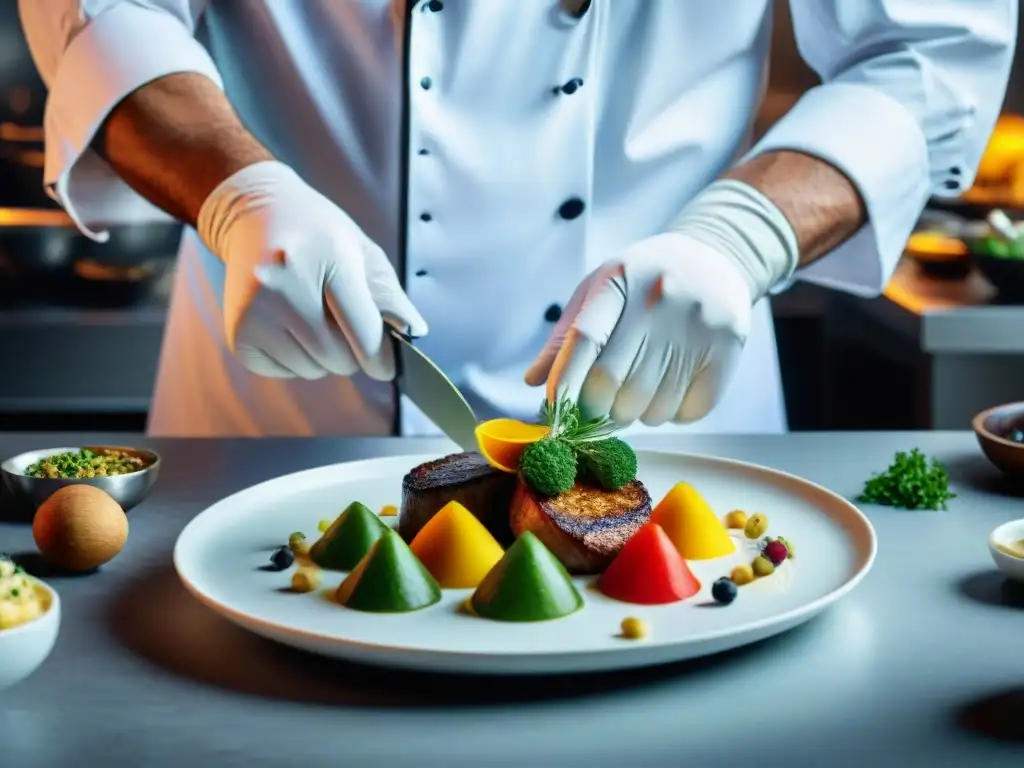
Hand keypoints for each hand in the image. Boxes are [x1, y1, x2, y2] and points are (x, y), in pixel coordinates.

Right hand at [198, 161, 425, 379]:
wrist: (255, 214)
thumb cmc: (317, 234)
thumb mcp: (362, 251)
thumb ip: (389, 296)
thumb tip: (414, 333)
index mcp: (326, 260)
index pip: (363, 332)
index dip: (382, 357)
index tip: (388, 365)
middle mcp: (283, 288)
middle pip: (339, 359)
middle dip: (351, 351)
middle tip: (341, 320)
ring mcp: (255, 314)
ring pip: (312, 370)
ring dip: (322, 355)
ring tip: (311, 315)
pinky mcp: (238, 336)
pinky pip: (285, 373)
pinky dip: (295, 358)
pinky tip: (288, 323)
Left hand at [525, 180, 798, 426]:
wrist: (712, 259)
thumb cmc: (640, 283)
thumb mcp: (598, 292)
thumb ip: (564, 337)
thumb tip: (534, 382)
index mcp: (618, 280)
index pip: (584, 340)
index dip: (565, 384)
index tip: (555, 414)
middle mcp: (658, 298)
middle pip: (611, 382)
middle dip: (595, 410)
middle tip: (598, 411)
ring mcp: (696, 321)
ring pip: (649, 405)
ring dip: (636, 414)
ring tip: (640, 389)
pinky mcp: (728, 344)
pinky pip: (689, 411)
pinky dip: (673, 414)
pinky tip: (671, 389)